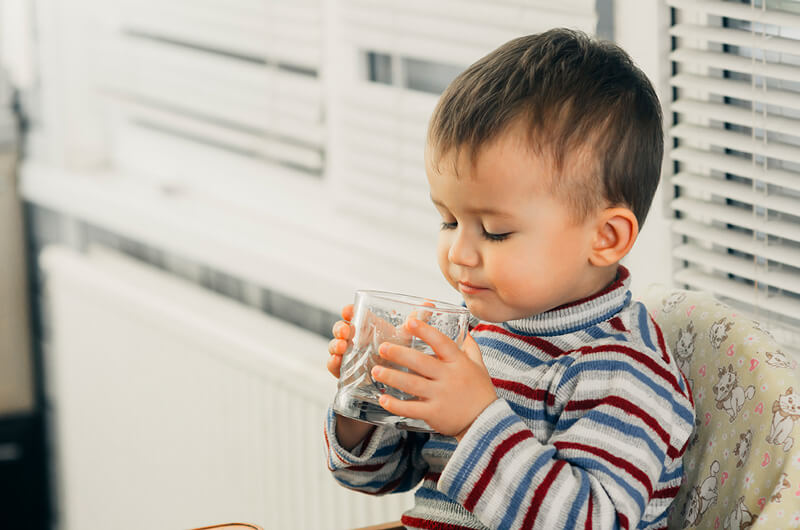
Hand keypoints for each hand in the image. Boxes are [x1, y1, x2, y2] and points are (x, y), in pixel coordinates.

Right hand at [327, 303, 435, 378]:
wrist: (391, 380)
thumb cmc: (396, 353)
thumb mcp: (405, 337)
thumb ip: (416, 322)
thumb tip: (430, 304)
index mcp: (366, 327)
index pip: (353, 315)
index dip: (348, 311)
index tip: (348, 310)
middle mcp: (354, 339)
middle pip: (340, 329)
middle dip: (340, 328)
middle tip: (346, 331)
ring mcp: (348, 355)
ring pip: (335, 346)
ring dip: (335, 344)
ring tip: (342, 346)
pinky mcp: (345, 372)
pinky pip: (334, 366)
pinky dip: (332, 363)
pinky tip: (337, 361)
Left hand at [370, 318, 496, 439]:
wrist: (486, 422)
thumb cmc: (481, 392)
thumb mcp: (479, 366)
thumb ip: (470, 348)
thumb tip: (465, 330)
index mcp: (459, 363)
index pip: (441, 342)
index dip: (425, 331)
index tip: (410, 322)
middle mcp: (449, 377)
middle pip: (420, 362)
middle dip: (399, 354)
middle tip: (382, 348)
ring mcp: (441, 396)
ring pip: (412, 384)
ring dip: (392, 377)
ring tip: (376, 371)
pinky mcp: (434, 414)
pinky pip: (411, 409)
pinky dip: (395, 405)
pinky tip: (383, 398)